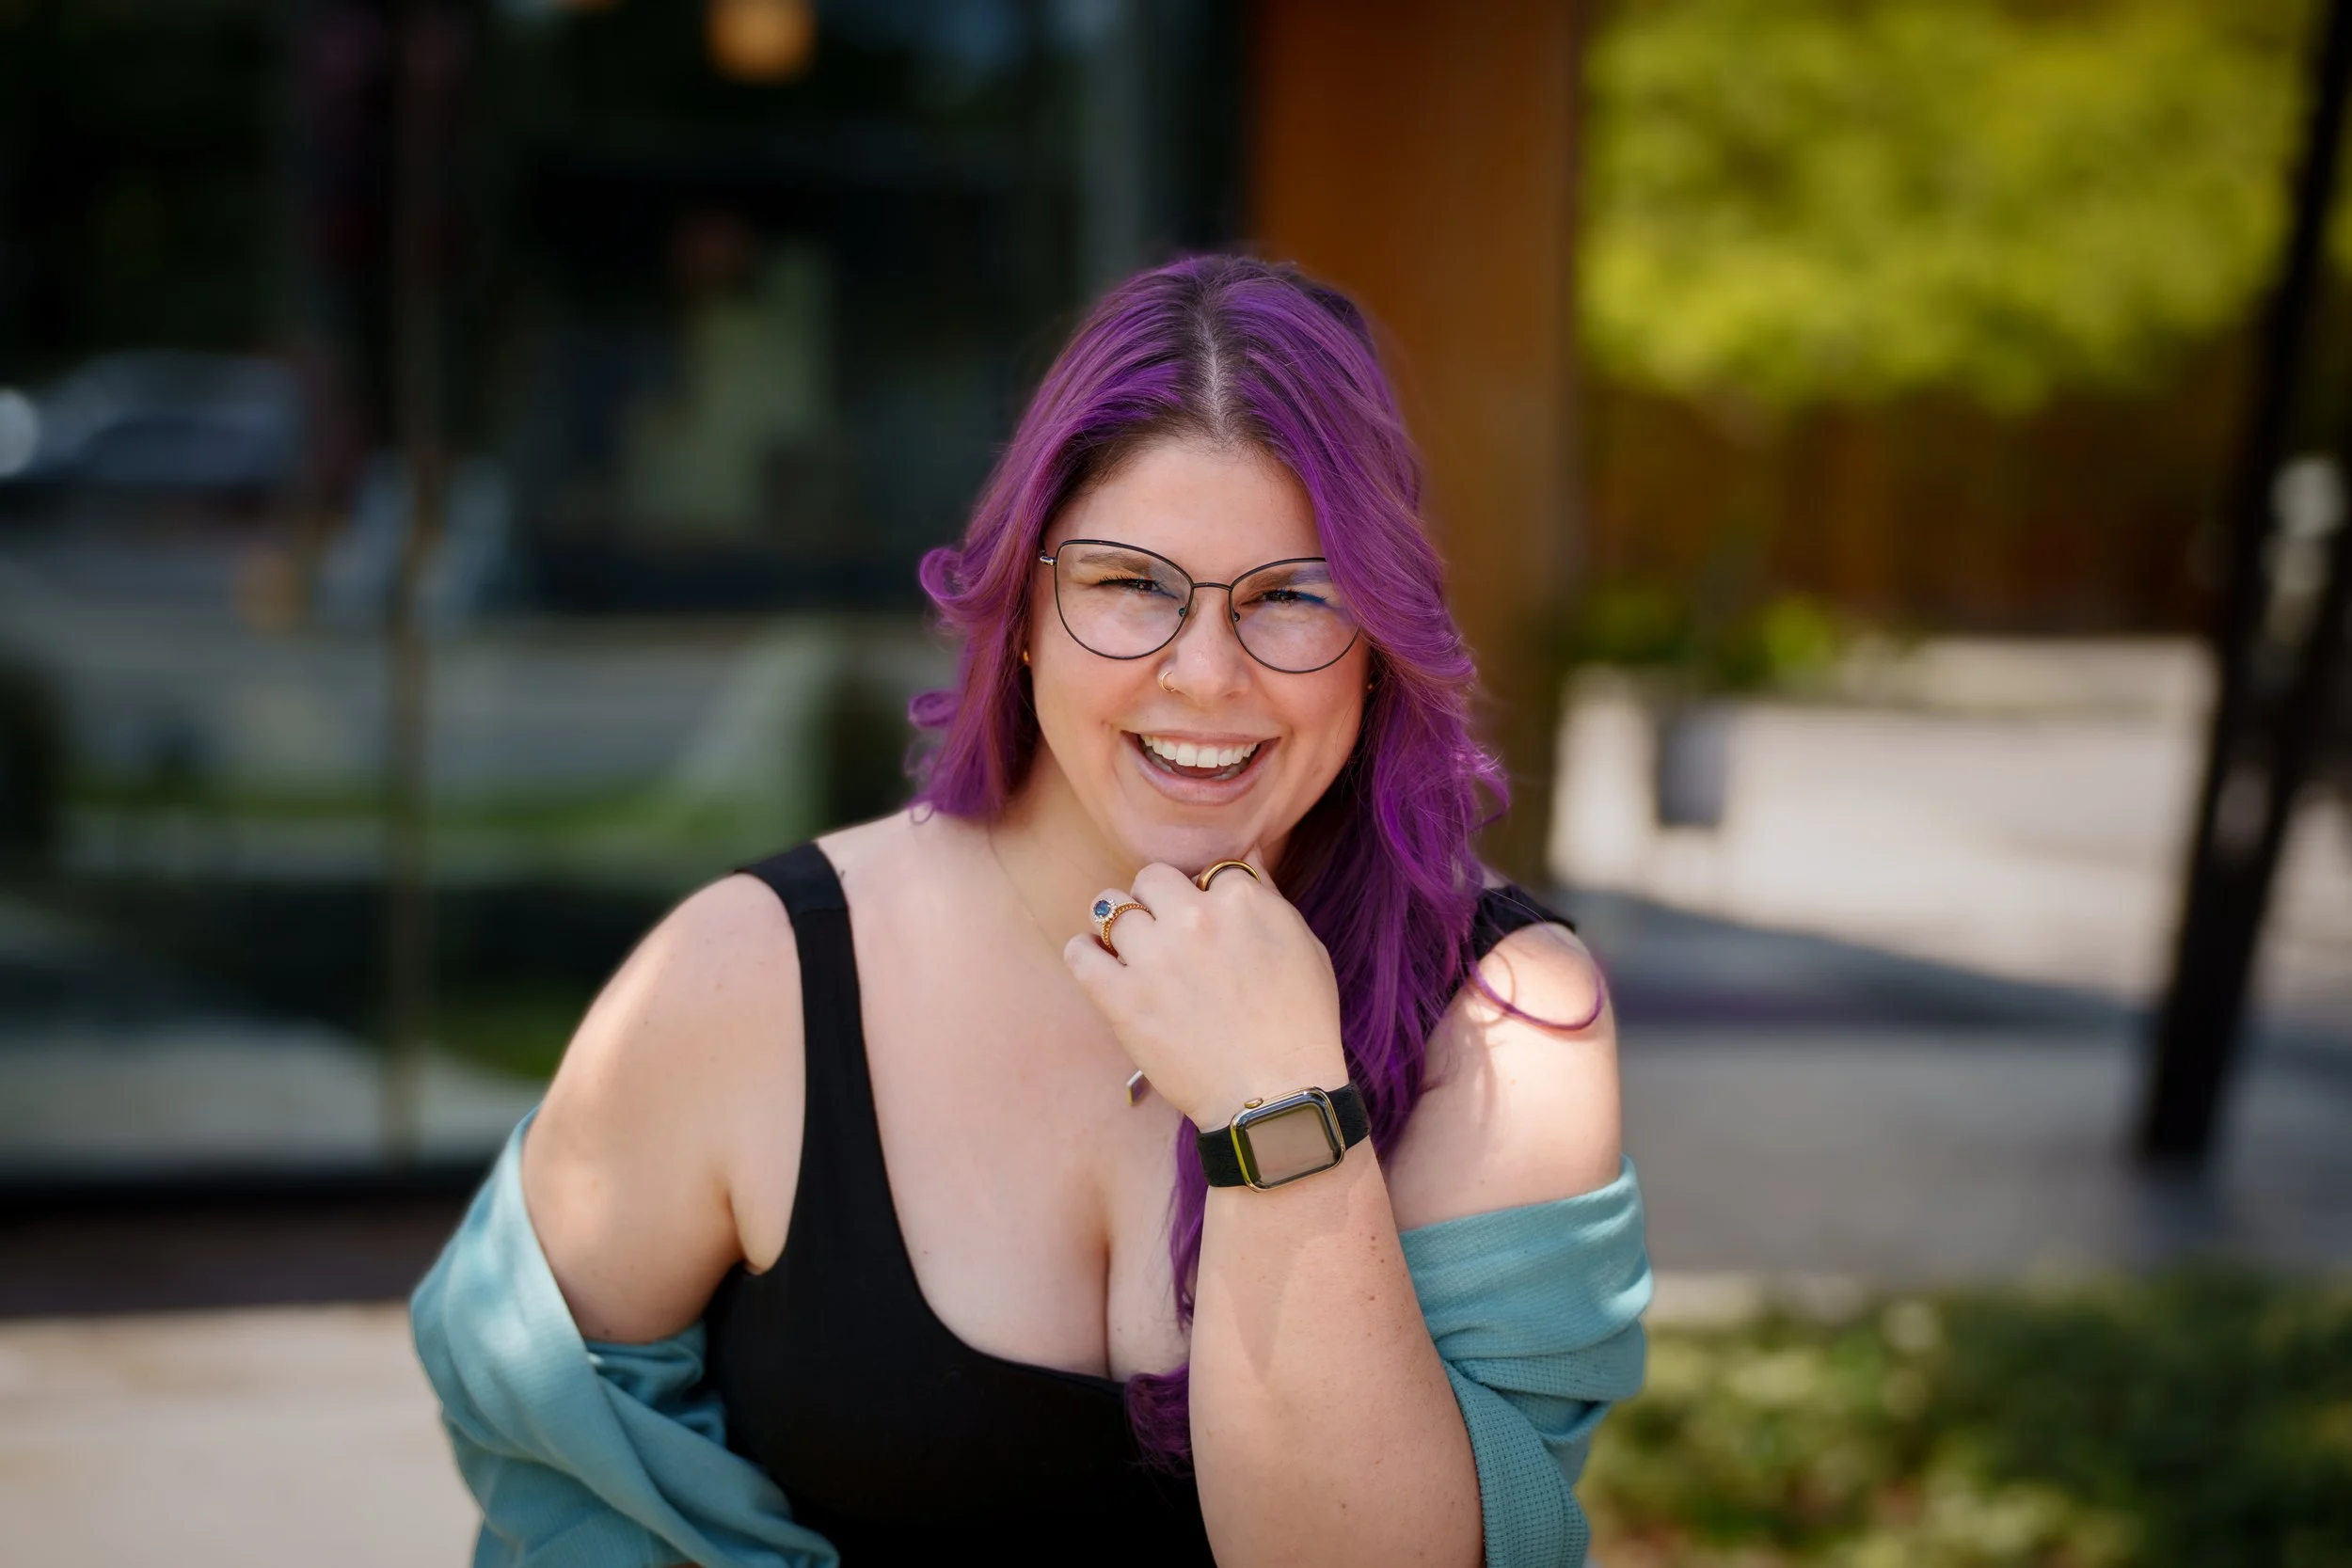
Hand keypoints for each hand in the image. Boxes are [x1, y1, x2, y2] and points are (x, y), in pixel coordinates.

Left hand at [1063, 849, 1349, 1128]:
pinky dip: (1084, 953)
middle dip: (1155, 900)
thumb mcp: (1304, 946)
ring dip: (1117, 924)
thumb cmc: (1301, 1023)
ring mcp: (1154, 958)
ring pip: (1109, 907)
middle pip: (1150, 878)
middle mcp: (1193, 918)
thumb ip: (1268, 895)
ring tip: (1130, 949)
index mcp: (1242, 900)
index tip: (1206, 922)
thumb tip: (1243, 854)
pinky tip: (1099, 963)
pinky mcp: (1121, 998)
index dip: (1204, 895)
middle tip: (1164, 932)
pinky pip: (1080, 953)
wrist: (1278, 1096)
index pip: (1206, 869)